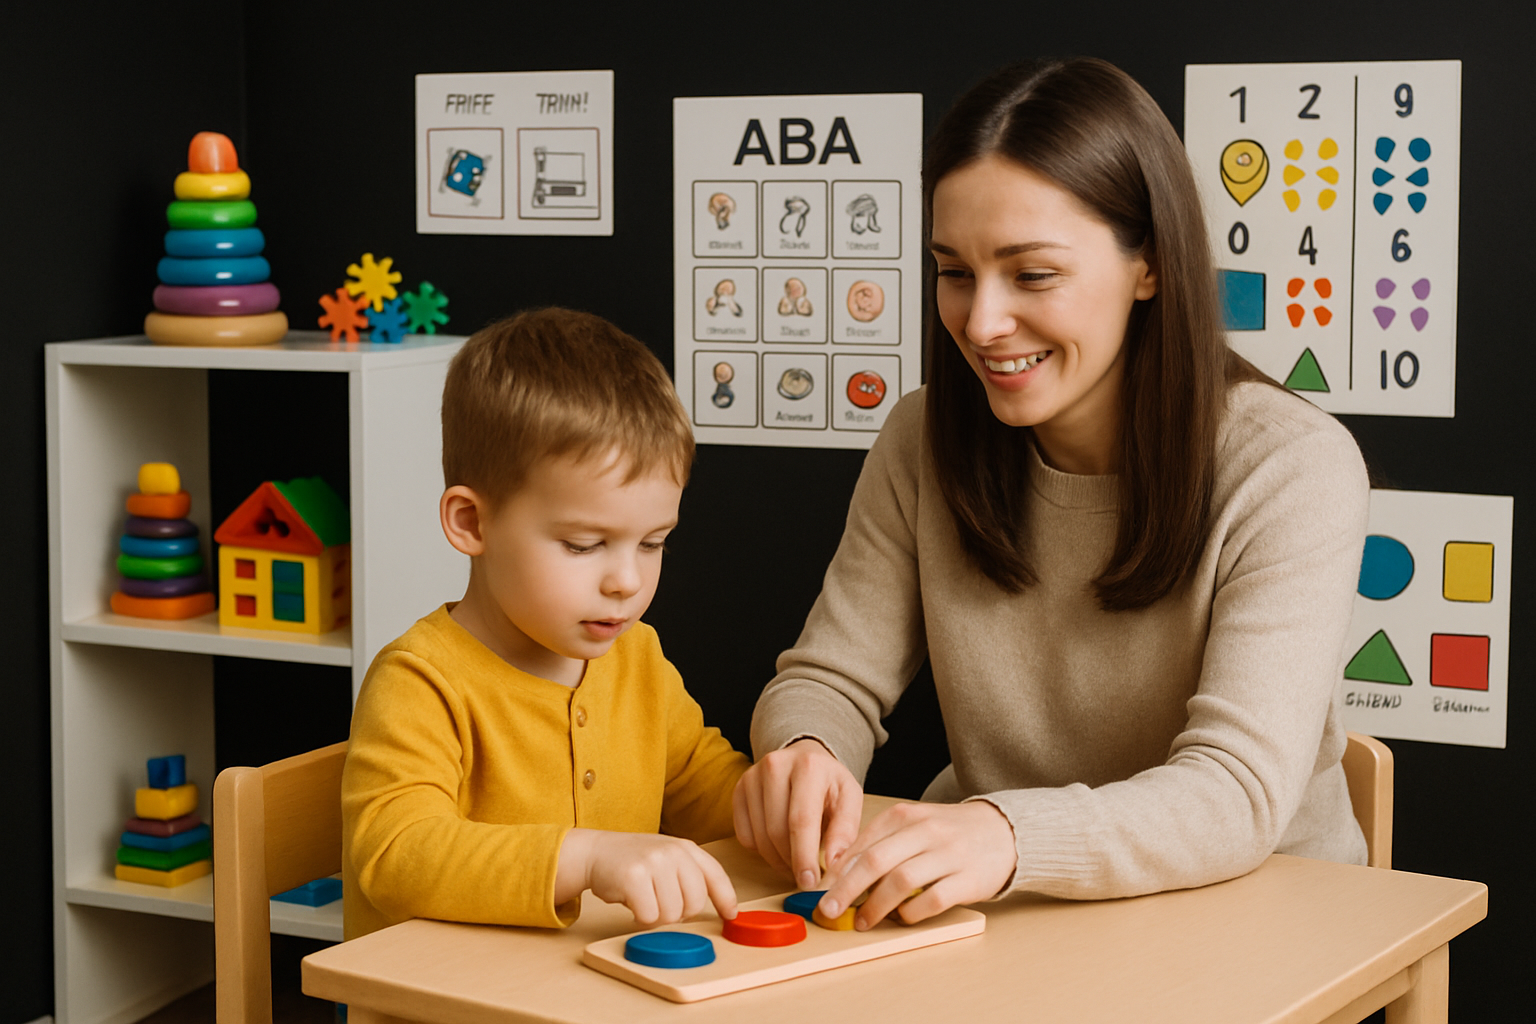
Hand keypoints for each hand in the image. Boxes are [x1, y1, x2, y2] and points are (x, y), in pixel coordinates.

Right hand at [557, 829, 737, 926]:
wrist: (595, 852)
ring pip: (671, 914)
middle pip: (694, 903)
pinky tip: (632, 903)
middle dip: (678, 913)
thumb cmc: (634, 861)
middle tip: (660, 903)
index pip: (715, 875)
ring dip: (656, 916)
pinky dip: (640, 918)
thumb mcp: (668, 859)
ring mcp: (654, 862)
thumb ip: (689, 877)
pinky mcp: (634, 877)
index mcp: (686, 848)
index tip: (729, 916)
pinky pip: (649, 916)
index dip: (725, 899)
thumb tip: (718, 909)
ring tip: (644, 900)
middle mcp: (673, 852)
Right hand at [733, 738, 863, 890]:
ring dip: (777, 860)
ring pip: (759, 836)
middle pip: (776, 830)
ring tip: (796, 863)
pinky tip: (779, 846)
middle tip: (805, 878)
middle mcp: (775, 766)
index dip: (804, 856)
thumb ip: (845, 831)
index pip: (801, 820)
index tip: (809, 883)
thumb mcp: (850, 799)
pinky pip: (744, 836)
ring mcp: (752, 777)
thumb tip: (833, 864)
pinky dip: (761, 850)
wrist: (805, 757)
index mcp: (809, 766)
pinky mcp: (738, 790)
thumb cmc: (829, 783)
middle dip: (791, 862)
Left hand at [817, 800, 1015, 928]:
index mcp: (906, 816)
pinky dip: (912, 912)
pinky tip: (903, 918)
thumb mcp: (913, 825)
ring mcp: (948, 854)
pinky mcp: (968, 879)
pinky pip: (933, 899)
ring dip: (875, 906)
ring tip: (861, 921)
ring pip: (901, 881)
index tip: (818, 891)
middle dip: (845, 889)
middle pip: (875, 861)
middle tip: (827, 910)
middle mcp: (925, 831)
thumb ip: (880, 843)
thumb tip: (840, 872)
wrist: (1003, 831)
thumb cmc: (949, 832)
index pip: (862, 843)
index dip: (836, 870)